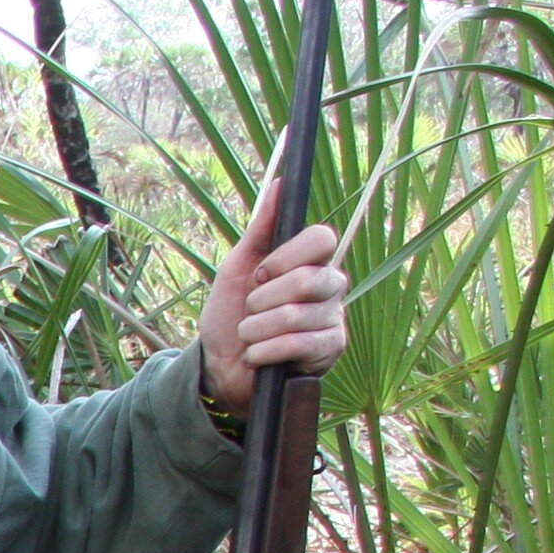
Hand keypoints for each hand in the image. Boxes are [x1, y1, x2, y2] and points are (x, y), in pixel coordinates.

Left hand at [196, 164, 348, 410]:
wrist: (220, 368)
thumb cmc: (231, 315)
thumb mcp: (237, 268)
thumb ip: (261, 229)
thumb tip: (281, 184)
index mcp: (311, 262)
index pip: (321, 238)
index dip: (285, 257)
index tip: (259, 274)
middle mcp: (330, 286)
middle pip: (308, 279)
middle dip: (263, 299)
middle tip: (251, 311)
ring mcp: (333, 319)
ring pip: (296, 315)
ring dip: (257, 329)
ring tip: (250, 336)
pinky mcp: (329, 352)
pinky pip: (297, 344)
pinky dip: (264, 351)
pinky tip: (256, 356)